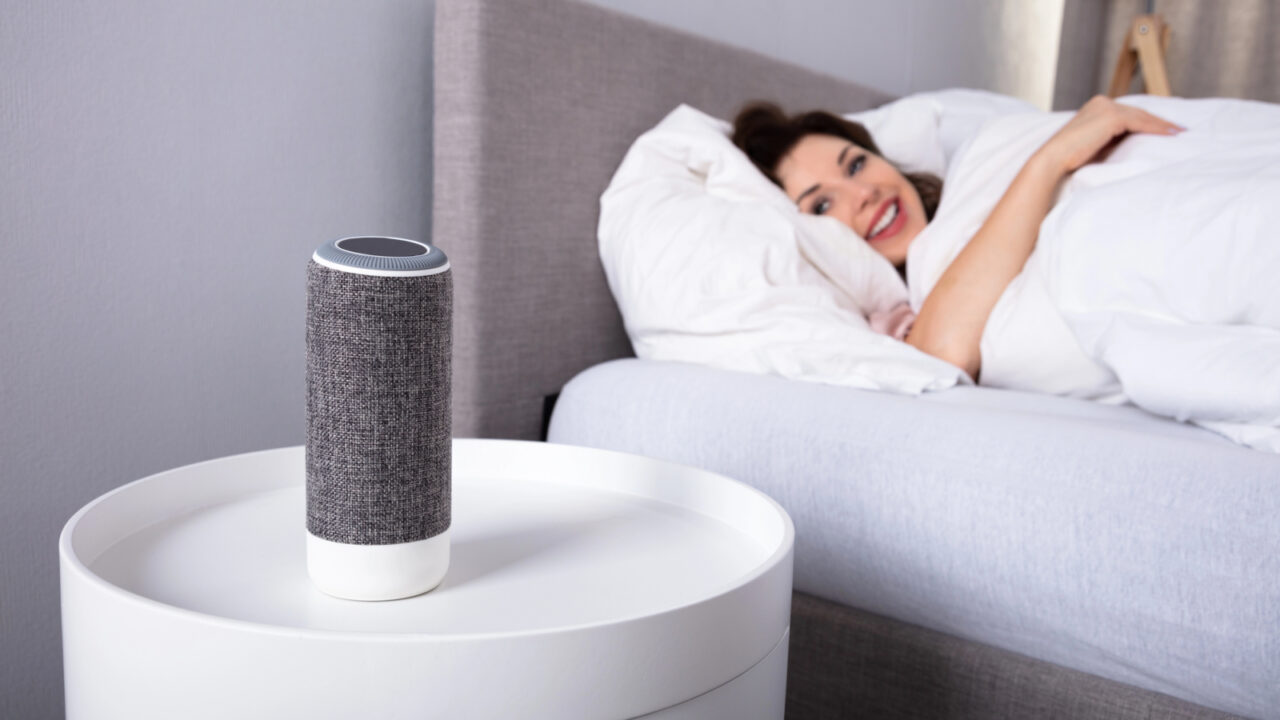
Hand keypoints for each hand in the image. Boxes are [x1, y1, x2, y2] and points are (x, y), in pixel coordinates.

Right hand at [1035, 95, 1183, 175]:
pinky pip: (1140, 122)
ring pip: (1141, 116)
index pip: (1128, 113)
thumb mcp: (1094, 144)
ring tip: (1178, 133)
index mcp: (1096, 106)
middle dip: (1158, 121)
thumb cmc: (1069, 159)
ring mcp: (1106, 107)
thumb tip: (1132, 143)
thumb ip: (1110, 138)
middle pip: (1137, 112)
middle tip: (1178, 130)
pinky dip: (1157, 128)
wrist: (1053, 160)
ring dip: (1162, 125)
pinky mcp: (1111, 117)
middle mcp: (1101, 102)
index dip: (1148, 121)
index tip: (1164, 129)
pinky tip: (1170, 134)